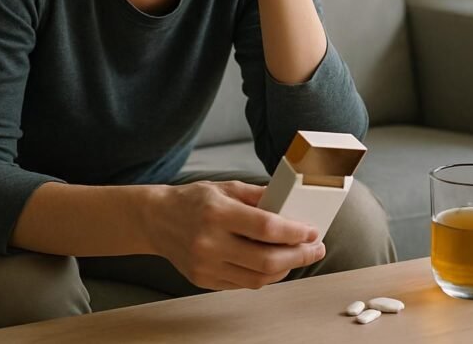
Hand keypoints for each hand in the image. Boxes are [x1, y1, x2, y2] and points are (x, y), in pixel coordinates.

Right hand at [147, 181, 324, 290]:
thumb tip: (292, 205)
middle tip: (315, 249)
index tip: (312, 231)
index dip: (295, 232)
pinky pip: (243, 284)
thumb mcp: (226, 187)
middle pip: (266, 259)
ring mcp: (206, 265)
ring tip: (299, 256)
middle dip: (299, 256)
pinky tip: (275, 264)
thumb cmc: (193, 200)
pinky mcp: (203, 280)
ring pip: (258, 278)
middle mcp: (210, 242)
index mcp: (217, 213)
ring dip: (286, 269)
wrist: (156, 219)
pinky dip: (264, 276)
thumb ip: (259, 196)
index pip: (266, 228)